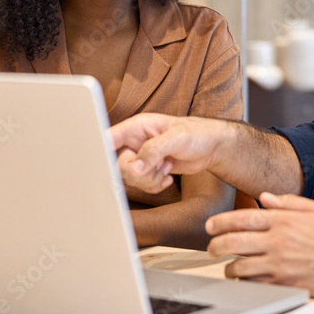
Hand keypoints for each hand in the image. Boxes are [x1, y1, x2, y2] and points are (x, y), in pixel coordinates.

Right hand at [110, 113, 225, 193]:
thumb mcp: (177, 137)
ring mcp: (141, 157)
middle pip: (118, 165)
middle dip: (138, 172)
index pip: (109, 138)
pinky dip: (155, 185)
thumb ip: (154, 150)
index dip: (102, 151)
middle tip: (159, 165)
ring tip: (166, 167)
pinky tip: (168, 175)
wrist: (211, 148)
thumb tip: (136, 167)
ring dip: (149, 180)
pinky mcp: (148, 171)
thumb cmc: (197, 133)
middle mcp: (135, 142)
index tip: (105, 165)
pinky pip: (142, 186)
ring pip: (130, 179)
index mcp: (136, 127)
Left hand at [205, 193, 313, 297]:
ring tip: (229, 266)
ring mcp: (279, 264)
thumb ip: (290, 201)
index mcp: (284, 221)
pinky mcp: (284, 284)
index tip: (210, 226)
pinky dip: (246, 281)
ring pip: (240, 266)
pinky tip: (247, 278)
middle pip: (234, 242)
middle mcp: (278, 241)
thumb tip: (266, 197)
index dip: (221, 222)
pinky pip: (255, 284)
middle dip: (216, 245)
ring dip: (229, 267)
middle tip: (211, 248)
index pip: (242, 218)